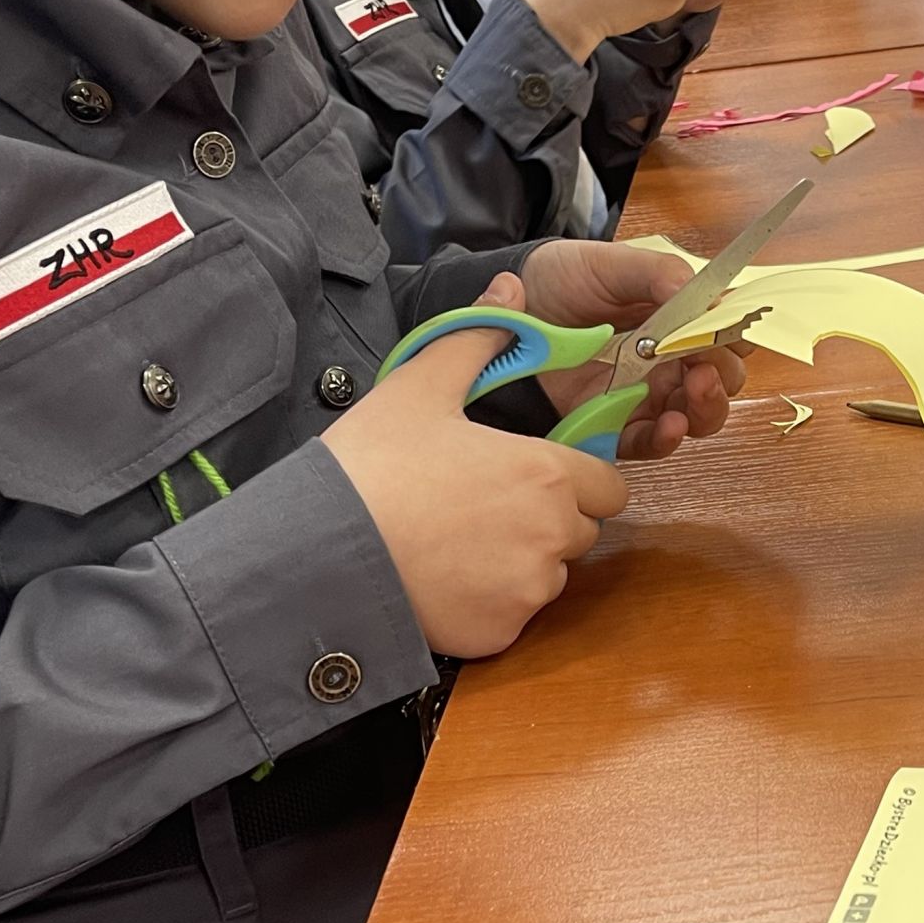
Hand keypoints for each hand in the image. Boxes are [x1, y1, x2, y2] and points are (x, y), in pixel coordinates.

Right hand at [325, 273, 628, 657]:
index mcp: (547, 473)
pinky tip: (441, 581)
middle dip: (549, 521)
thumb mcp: (420, 388)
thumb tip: (512, 287)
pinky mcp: (499, 635)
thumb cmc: (372, 465)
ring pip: (549, 576)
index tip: (528, 475)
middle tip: (482, 508)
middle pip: (582, 531)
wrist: (314, 553)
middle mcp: (552, 534)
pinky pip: (513, 617)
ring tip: (454, 543)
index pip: (609, 485)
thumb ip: (478, 339)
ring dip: (521, 564)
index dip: (576, 479)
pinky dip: (489, 605)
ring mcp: (527, 591)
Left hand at [516, 242, 750, 460]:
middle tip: (705, 364)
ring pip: (697, 416)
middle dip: (723, 376)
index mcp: (681, 320)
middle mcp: (671, 360)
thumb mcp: (615, 264)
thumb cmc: (567, 277)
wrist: (516, 300)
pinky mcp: (614, 423)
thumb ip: (661, 275)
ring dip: (705, 408)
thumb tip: (710, 299)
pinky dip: (665, 440)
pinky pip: (649, 443)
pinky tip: (669, 426)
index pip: (728, 335)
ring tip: (696, 390)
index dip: (735, 337)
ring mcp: (645, 394)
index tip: (727, 331)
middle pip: (722, 380)